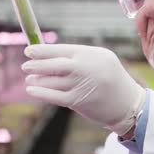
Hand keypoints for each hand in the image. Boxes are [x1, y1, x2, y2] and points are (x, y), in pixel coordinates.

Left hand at [22, 44, 145, 134]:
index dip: (42, 50)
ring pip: (51, 81)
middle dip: (36, 65)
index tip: (29, 51)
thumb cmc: (110, 79)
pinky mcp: (78, 101)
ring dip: (37, 79)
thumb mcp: (100, 60)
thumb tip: (47, 55)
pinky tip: (31, 89)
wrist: (127, 104)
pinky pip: (53, 96)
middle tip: (25, 65)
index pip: (61, 50)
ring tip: (30, 78)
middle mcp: (85, 68)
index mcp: (91, 54)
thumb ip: (77, 56)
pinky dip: (40, 92)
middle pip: (53, 65)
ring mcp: (81, 85)